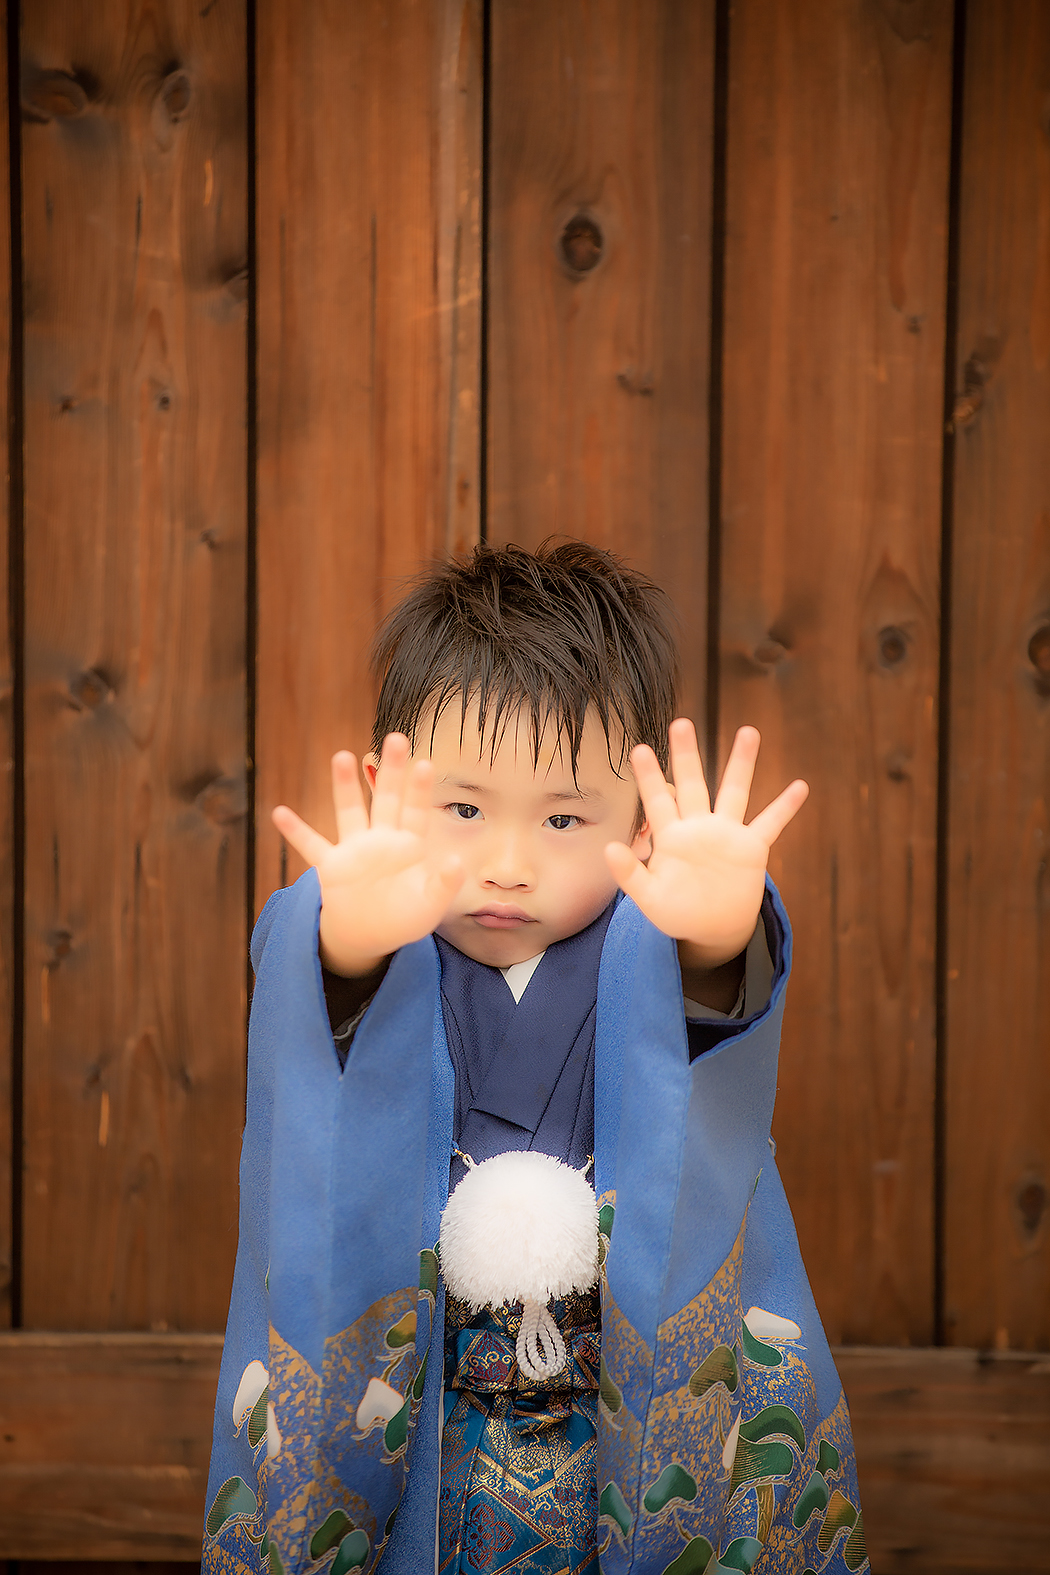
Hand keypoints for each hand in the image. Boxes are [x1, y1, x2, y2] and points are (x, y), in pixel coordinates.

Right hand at [271, 735, 463, 974]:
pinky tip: (279, 813)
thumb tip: (456, 862)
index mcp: (409, 846)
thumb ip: (444, 883)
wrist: (371, 937)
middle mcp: (382, 839)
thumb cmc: (405, 918)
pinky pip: (311, 846)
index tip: (424, 763)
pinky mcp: (332, 867)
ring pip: (350, 811)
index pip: (416, 811)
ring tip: (342, 755)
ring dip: (345, 786)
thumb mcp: (431, 904)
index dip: (419, 789)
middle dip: (391, 770)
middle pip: (387, 798)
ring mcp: (355, 850)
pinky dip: (295, 832)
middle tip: (396, 738)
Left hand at [604, 720, 807, 966]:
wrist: (712, 929)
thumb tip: (609, 848)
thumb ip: (630, 874)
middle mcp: (698, 827)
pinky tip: (800, 786)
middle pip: (692, 785)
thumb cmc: (677, 912)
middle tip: (680, 723)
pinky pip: (770, 824)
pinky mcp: (751, 849)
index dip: (649, 777)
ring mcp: (726, 835)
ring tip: (748, 731)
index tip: (638, 749)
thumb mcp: (650, 899)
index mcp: (671, 837)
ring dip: (741, 763)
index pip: (657, 801)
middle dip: (686, 756)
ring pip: (734, 792)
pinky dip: (785, 807)